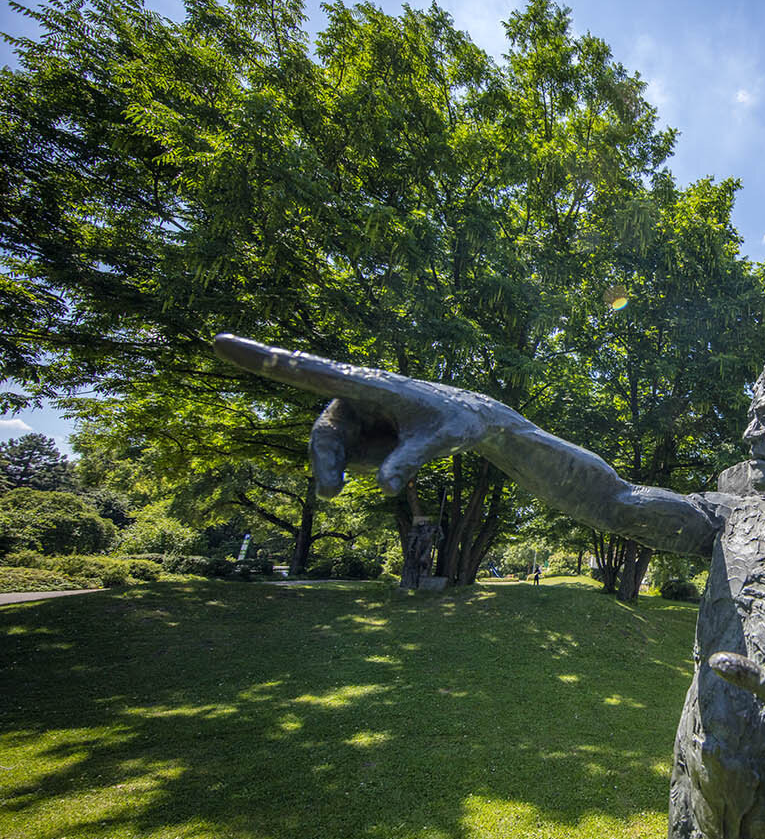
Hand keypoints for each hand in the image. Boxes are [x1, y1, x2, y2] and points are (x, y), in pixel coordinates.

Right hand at [213, 334, 489, 497]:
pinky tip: (398, 461)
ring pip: (330, 451)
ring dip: (343, 472)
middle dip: (325, 464)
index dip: (264, 360)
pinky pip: (347, 460)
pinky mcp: (356, 434)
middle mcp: (352, 394)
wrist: (470, 421)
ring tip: (391, 477)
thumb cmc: (455, 422)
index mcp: (366, 382)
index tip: (220, 343)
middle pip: (322, 433)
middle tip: (330, 495)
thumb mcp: (440, 442)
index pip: (307, 371)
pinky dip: (365, 469)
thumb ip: (410, 462)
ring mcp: (352, 415)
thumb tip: (382, 487)